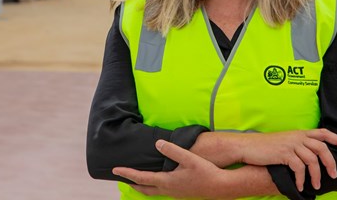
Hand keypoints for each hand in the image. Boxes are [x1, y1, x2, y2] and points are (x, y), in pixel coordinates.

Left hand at [113, 140, 231, 198]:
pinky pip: (161, 191)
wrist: (221, 187)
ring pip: (153, 192)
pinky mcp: (181, 193)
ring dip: (142, 185)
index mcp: (167, 181)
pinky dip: (153, 186)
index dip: (127, 173)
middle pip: (144, 189)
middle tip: (122, 177)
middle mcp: (168, 190)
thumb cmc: (205, 172)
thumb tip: (158, 144)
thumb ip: (172, 150)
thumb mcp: (189, 158)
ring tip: (135, 179)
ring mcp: (175, 193)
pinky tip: (157, 180)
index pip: (142, 178)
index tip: (115, 170)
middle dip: (132, 182)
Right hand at [235, 129, 336, 191]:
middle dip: (330, 163)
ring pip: (312, 160)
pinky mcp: (284, 154)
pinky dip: (301, 179)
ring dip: (316, 176)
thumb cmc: (268, 147)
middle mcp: (298, 137)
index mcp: (300, 133)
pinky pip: (299, 168)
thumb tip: (313, 157)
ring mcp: (291, 144)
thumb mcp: (286, 142)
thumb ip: (299, 146)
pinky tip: (300, 186)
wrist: (249, 146)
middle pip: (322, 147)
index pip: (323, 132)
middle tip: (333, 175)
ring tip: (315, 186)